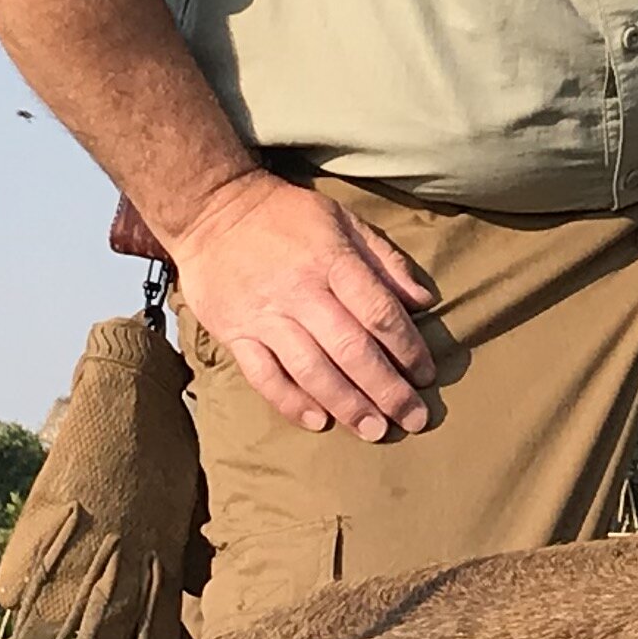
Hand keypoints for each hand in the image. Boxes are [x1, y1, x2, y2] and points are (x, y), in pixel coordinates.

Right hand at [164, 174, 440, 440]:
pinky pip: (264, 376)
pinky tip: (318, 421)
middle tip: (412, 418)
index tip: (426, 375)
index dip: (408, 349)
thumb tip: (423, 301)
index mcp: (332, 260)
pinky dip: (291, 402)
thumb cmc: (286, 216)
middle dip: (387, 390)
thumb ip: (385, 260)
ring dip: (347, 405)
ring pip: (311, 370)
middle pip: (351, 350)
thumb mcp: (343, 220)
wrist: (211, 208)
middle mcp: (300, 292)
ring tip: (374, 430)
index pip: (379, 312)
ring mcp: (264, 315)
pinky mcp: (234, 332)